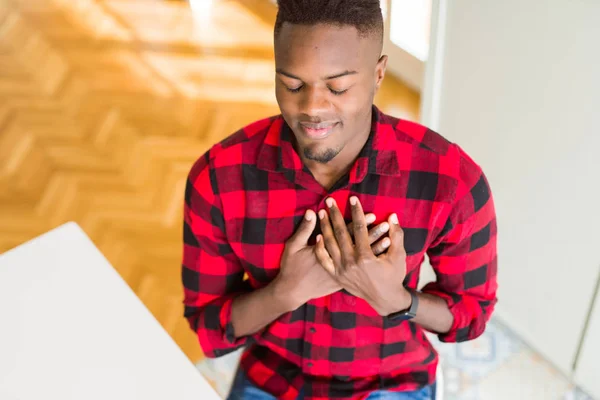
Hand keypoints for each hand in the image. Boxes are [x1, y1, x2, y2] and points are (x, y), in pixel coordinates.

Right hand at [273, 209, 391, 310]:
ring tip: (388, 232)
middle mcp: (337, 261)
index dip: (356, 220)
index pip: (345, 232)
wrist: (293, 292)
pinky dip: (373, 259)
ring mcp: (343, 272)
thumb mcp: (293, 246)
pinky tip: (384, 249)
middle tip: (382, 220)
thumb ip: (303, 229)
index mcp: (327, 250)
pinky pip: (363, 268)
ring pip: (363, 255)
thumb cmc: (291, 267)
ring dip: (376, 243)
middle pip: (357, 242)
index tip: (368, 213)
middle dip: (370, 230)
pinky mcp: (344, 279)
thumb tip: (311, 211)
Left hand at [315, 197, 410, 315]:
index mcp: (366, 257)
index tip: (353, 198)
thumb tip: (393, 216)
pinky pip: (325, 260)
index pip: (360, 228)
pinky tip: (318, 236)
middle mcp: (351, 263)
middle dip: (335, 215)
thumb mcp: (399, 256)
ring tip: (321, 213)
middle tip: (330, 200)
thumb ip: (397, 235)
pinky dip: (320, 248)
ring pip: (330, 245)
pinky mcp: (337, 276)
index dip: (357, 212)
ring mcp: (342, 270)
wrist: (385, 299)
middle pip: (341, 233)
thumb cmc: (394, 276)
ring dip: (325, 227)